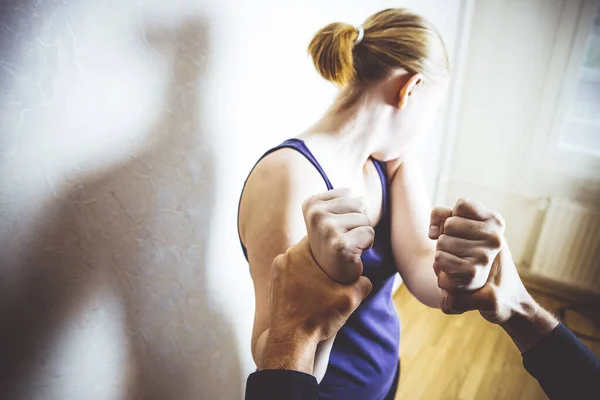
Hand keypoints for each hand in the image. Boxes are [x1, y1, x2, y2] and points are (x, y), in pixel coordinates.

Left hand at [264, 237, 371, 371]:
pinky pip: (292, 274)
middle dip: (324, 257)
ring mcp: (276, 272)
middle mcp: (283, 258)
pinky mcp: (273, 286)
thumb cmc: (317, 317)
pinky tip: (314, 293)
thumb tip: (365, 279)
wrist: (290, 342)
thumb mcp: (349, 299)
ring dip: (313, 269)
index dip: (334, 243)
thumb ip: (363, 283)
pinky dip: (303, 280)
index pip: (320, 236)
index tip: (343, 254)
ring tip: (327, 283)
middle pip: (310, 249)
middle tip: (338, 269)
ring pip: (300, 262)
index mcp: (298, 253)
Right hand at [302, 188, 374, 282]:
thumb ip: (346, 200)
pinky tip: (352, 253)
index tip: (336, 227)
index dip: (350, 211)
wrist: (330, 274)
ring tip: (348, 244)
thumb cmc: (334, 241)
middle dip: (358, 220)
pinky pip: (369, 233)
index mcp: (311, 204)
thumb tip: (363, 198)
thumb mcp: (333, 214)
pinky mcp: (340, 245)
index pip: (349, 193)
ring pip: (365, 219)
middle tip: (344, 237)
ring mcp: (326, 229)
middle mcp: (315, 214)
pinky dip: (367, 244)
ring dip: (362, 233)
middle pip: (359, 203)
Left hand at [429, 199, 531, 323]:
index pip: (462, 204)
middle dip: (446, 240)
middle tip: (461, 255)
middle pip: (448, 225)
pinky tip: (455, 278)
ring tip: (459, 267)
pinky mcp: (473, 273)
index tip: (460, 231)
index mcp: (495, 222)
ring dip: (442, 258)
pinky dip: (440, 270)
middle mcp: (495, 237)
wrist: (495, 299)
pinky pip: (440, 260)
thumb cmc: (471, 259)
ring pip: (441, 243)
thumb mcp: (462, 232)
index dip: (452, 217)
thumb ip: (443, 216)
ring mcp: (485, 256)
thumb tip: (433, 232)